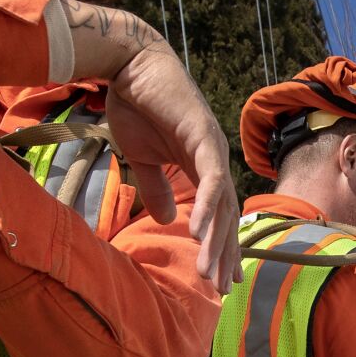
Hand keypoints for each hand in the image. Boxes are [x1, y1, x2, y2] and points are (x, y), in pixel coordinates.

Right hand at [105, 46, 239, 296]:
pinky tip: (198, 233)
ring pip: (222, 204)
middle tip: (220, 288)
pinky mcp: (202, 135)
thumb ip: (157, 188)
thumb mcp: (144, 158)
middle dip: (223, 254)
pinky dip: (207, 206)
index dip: (221, 247)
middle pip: (227, 216)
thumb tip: (167, 219)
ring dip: (216, 240)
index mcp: (202, 167)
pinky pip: (211, 178)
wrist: (129, 67)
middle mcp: (215, 160)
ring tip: (210, 273)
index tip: (221, 280)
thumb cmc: (136, 107)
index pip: (219, 215)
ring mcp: (212, 148)